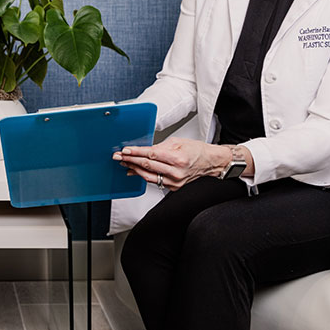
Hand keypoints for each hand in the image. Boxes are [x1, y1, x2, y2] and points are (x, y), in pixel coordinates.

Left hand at [112, 138, 228, 190]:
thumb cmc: (196, 150)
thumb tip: (144, 150)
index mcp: (177, 158)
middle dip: (130, 160)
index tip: (125, 150)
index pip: (151, 154)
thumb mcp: (178, 142)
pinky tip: (135, 172)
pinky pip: (155, 181)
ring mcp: (175, 181)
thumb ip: (160, 146)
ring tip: (124, 163)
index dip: (136, 152)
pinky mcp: (174, 187)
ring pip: (149, 176)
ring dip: (134, 169)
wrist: (211, 163)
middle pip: (147, 165)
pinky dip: (144, 176)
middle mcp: (176, 172)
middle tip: (118, 156)